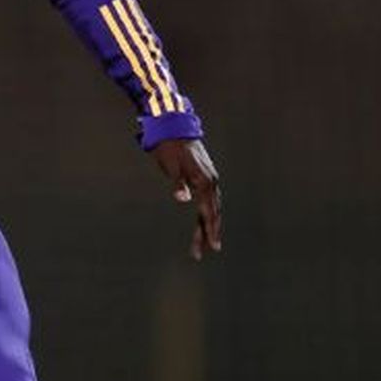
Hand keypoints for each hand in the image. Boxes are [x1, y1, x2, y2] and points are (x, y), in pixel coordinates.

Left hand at [150, 138, 222, 260]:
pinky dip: (208, 212)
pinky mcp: (205, 176)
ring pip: (212, 207)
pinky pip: (209, 199)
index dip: (209, 231)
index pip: (208, 213)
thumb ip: (178, 184)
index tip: (211, 247)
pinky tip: (205, 218)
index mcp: (204, 182)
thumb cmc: (169, 148)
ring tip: (206, 241)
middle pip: (211, 213)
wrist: (174, 128)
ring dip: (208, 224)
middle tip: (201, 252)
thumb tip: (183, 198)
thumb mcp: (170, 166)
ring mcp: (209, 178)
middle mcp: (210, 182)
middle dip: (207, 233)